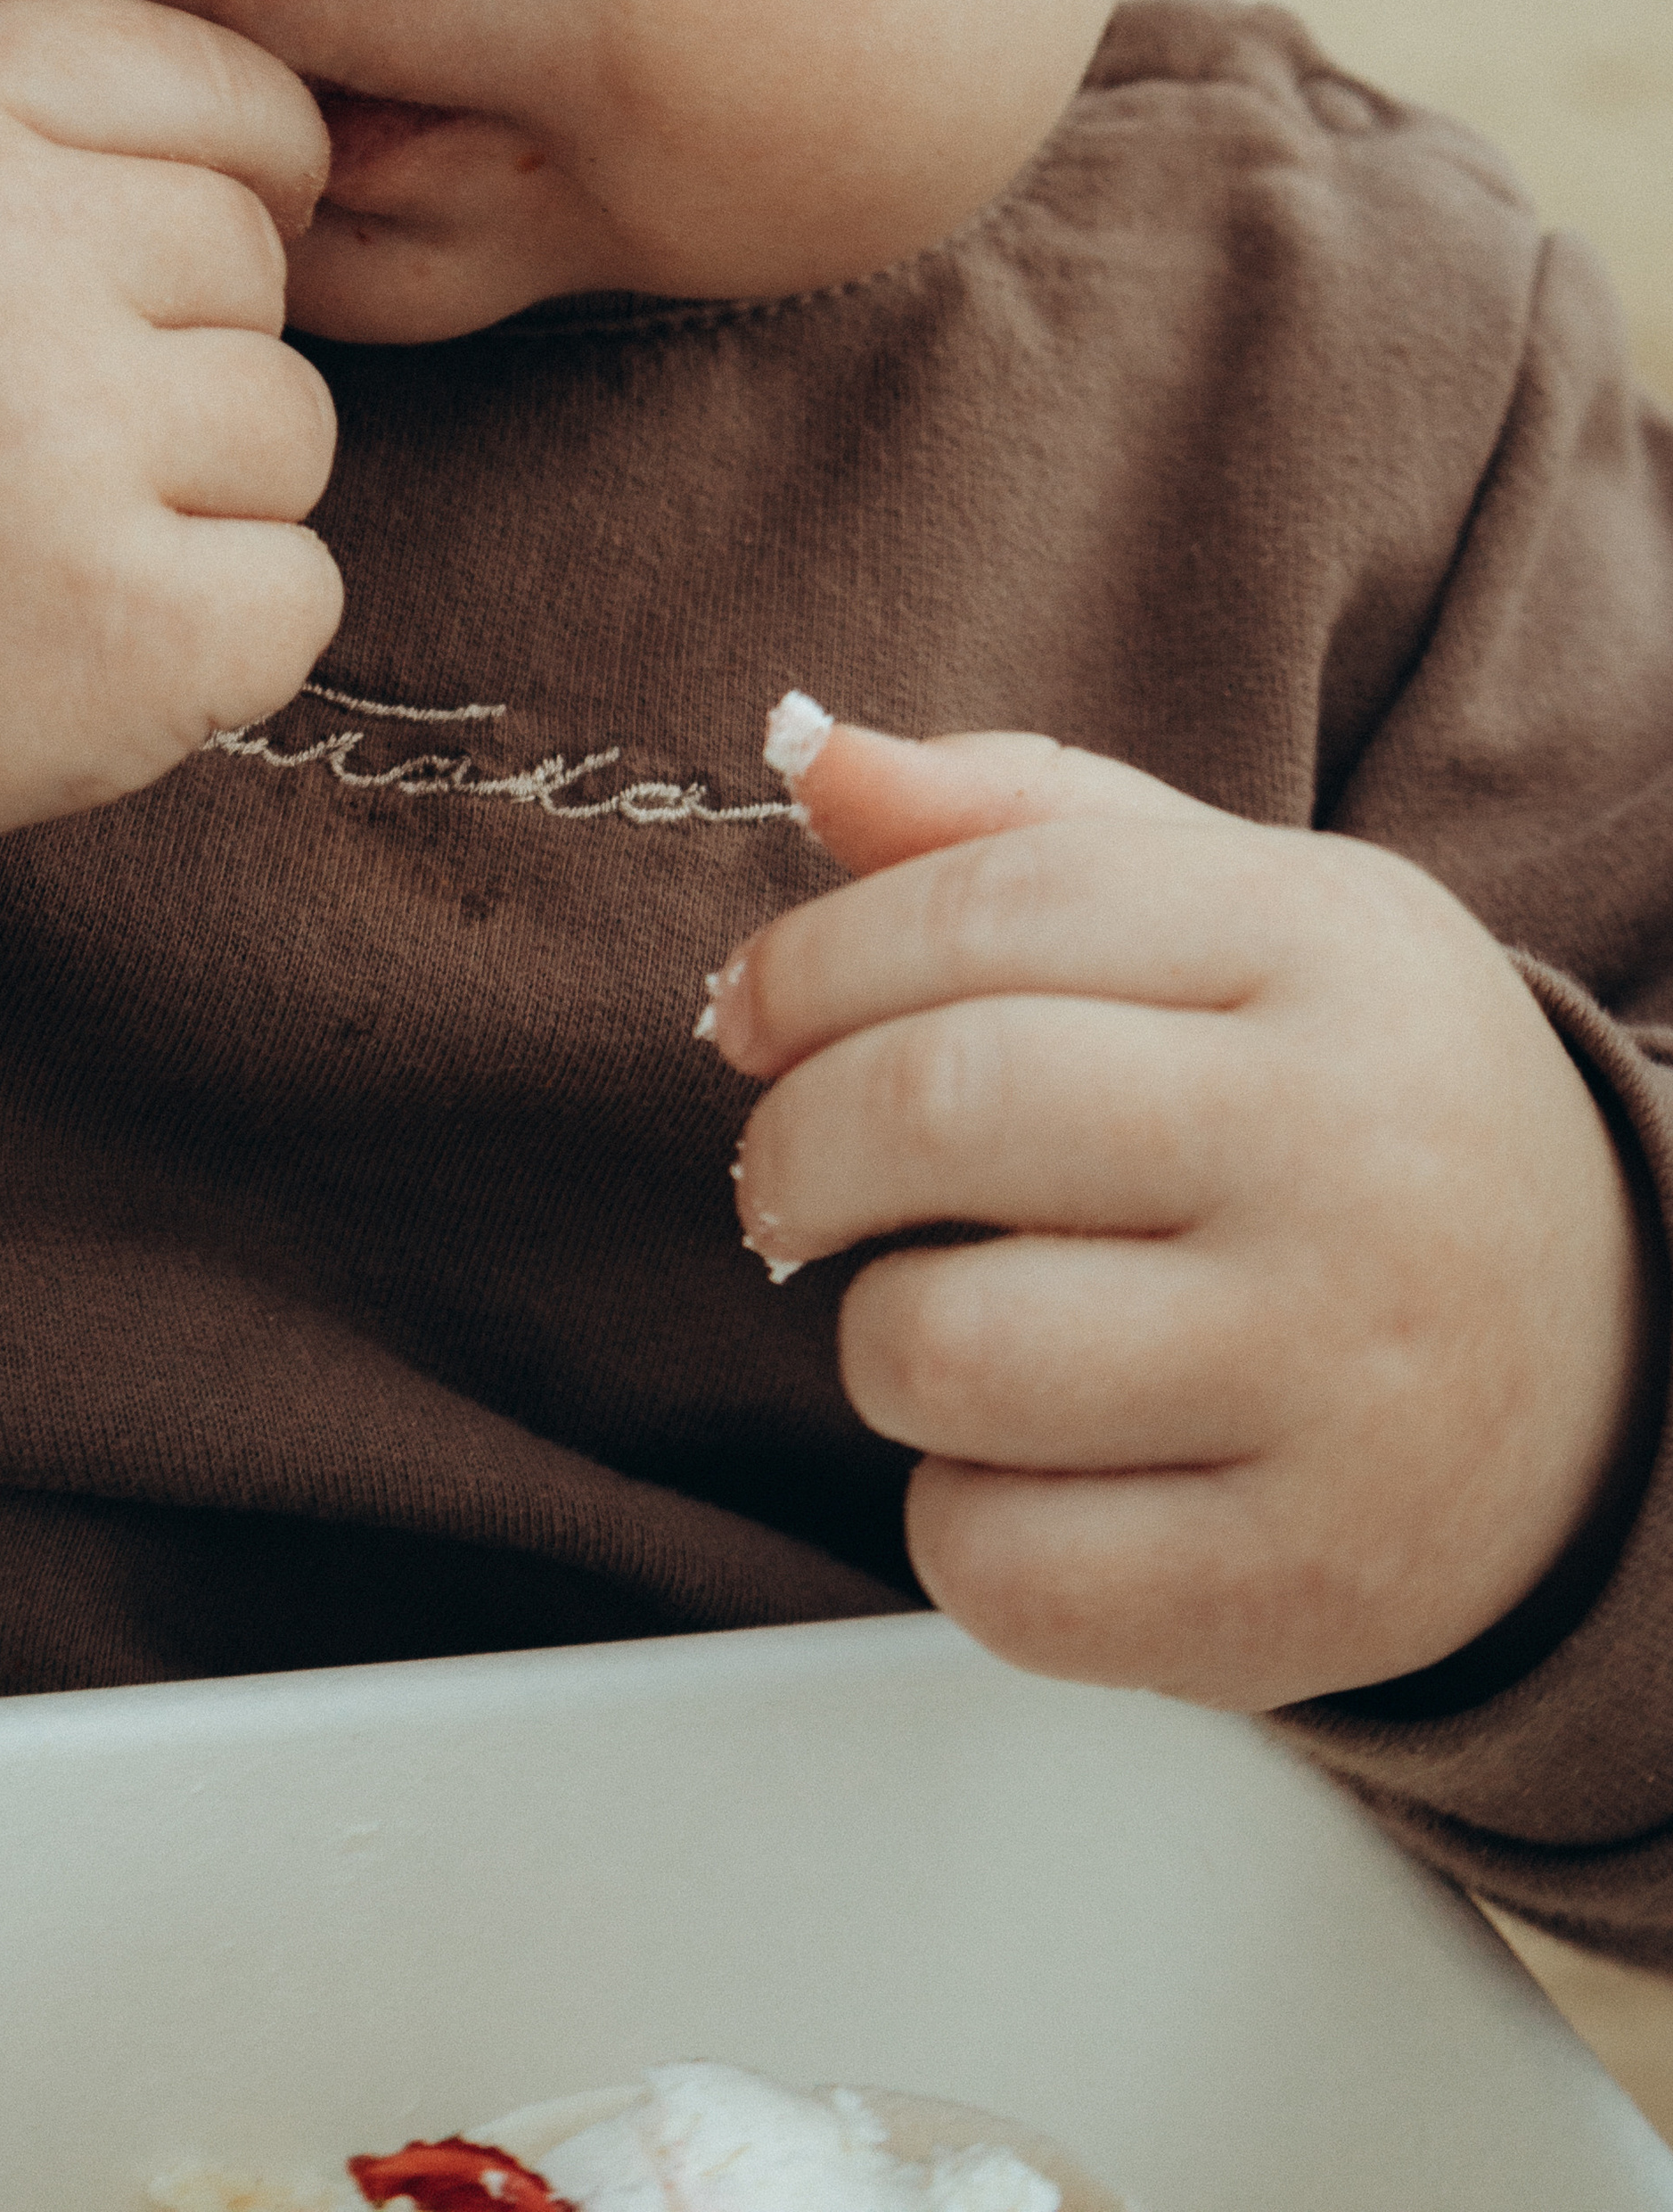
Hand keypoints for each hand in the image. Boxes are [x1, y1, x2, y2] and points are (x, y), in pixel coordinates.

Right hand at [0, 0, 340, 884]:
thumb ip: (32, 121)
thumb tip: (309, 138)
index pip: (212, 81)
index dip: (238, 174)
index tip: (162, 264)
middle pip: (251, 261)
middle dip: (178, 352)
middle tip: (13, 439)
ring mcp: (56, 447)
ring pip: (289, 424)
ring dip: (200, 499)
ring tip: (24, 537)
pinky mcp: (121, 631)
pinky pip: (299, 592)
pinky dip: (222, 639)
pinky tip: (77, 644)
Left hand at [712, 721, 1649, 1708]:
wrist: (1602, 1369)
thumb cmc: (1354, 1112)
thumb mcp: (1244, 916)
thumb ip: (1022, 822)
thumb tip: (817, 757)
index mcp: (1330, 949)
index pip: (996, 905)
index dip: (816, 959)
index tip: (751, 1013)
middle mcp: (1351, 1154)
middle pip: (940, 1107)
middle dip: (796, 1147)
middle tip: (792, 1179)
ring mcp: (1339, 1380)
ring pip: (936, 1350)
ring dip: (879, 1338)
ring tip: (956, 1318)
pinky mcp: (1303, 1583)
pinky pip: (996, 1560)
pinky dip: (963, 1518)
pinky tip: (1043, 1464)